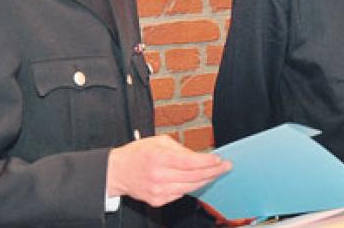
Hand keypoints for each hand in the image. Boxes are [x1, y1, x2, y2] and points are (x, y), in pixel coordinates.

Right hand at [106, 135, 230, 206]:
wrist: (118, 172)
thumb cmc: (138, 154)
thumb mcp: (159, 142)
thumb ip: (180, 149)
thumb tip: (199, 157)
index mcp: (159, 158)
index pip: (190, 162)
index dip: (208, 162)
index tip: (219, 160)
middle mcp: (159, 176)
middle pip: (194, 176)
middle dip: (213, 171)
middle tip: (226, 167)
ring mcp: (158, 191)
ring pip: (190, 188)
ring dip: (206, 180)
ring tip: (216, 173)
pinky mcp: (158, 200)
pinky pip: (180, 194)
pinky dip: (190, 187)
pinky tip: (197, 180)